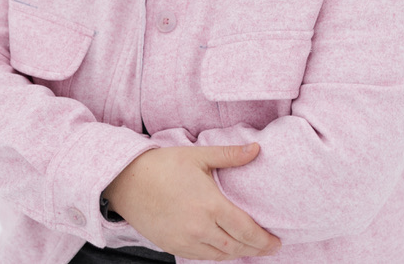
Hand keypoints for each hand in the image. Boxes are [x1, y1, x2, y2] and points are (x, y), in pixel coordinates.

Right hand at [103, 143, 281, 259]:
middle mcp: (200, 228)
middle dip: (256, 250)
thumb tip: (257, 149)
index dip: (264, 240)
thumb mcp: (198, 155)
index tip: (276, 242)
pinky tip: (224, 250)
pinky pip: (201, 258)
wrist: (127, 181)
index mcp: (210, 205)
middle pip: (236, 247)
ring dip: (238, 254)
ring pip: (220, 256)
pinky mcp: (172, 246)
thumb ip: (230, 155)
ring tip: (251, 250)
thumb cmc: (163, 165)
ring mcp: (185, 240)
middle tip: (270, 248)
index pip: (246, 231)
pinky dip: (217, 256)